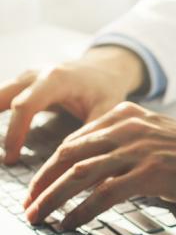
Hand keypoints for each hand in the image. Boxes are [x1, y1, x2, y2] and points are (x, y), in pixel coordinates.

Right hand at [0, 46, 145, 163]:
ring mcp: (27, 77)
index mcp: (56, 80)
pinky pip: (2, 98)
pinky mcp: (23, 84)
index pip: (25, 106)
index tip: (12, 157)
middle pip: (3, 97)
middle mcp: (36, 75)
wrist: (103, 69)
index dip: (15, 132)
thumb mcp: (107, 110)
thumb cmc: (105, 91)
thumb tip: (82, 164)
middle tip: (0, 157)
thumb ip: (93, 134)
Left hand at [23, 102, 175, 228]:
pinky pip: (106, 192)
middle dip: (43, 182)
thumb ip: (124, 147)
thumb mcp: (154, 139)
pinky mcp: (151, 172)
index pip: (75, 141)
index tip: (39, 186)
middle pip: (70, 154)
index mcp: (125, 116)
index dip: (51, 166)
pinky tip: (72, 221)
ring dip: (55, 198)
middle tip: (30, 204)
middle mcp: (127, 128)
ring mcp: (138, 149)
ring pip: (81, 173)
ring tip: (41, 216)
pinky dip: (83, 209)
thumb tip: (96, 174)